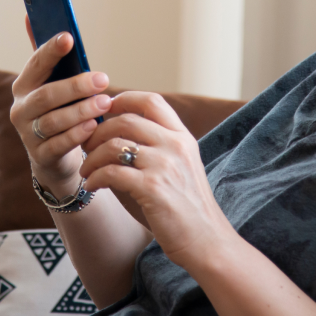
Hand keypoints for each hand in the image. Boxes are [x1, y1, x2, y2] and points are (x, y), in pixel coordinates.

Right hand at [10, 17, 111, 193]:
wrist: (55, 155)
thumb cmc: (61, 109)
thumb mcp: (55, 82)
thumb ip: (49, 55)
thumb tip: (32, 15)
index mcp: (25, 85)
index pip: (36, 64)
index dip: (50, 50)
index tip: (69, 37)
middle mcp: (22, 109)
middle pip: (47, 95)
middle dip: (76, 86)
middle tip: (103, 79)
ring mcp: (29, 134)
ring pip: (54, 120)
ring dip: (81, 110)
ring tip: (105, 102)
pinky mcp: (41, 156)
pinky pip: (59, 145)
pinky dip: (77, 134)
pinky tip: (94, 126)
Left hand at [80, 92, 234, 270]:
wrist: (205, 239)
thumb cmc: (185, 205)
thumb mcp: (177, 166)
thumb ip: (152, 147)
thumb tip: (109, 135)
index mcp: (182, 136)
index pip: (151, 101)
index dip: (124, 100)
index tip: (106, 112)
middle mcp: (175, 144)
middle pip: (126, 119)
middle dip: (98, 132)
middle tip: (86, 146)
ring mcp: (165, 165)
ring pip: (115, 144)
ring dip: (92, 157)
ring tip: (87, 171)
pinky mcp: (153, 188)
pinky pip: (112, 172)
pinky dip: (95, 178)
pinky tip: (93, 186)